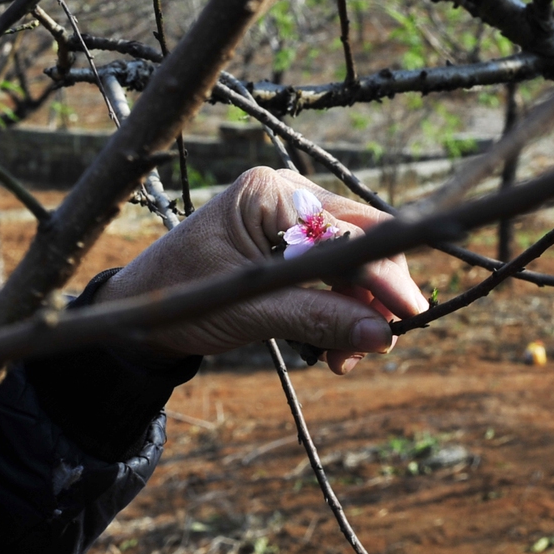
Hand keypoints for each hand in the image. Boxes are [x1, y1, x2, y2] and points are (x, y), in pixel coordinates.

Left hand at [97, 166, 428, 374]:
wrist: (142, 306)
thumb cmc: (180, 297)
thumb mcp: (246, 311)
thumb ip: (315, 320)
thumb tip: (382, 335)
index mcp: (268, 193)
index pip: (343, 234)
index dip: (382, 276)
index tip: (411, 315)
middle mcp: (287, 193)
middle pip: (361, 238)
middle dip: (374, 295)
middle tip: (377, 345)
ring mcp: (292, 215)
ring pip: (355, 260)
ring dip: (360, 309)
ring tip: (343, 360)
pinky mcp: (294, 242)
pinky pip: (337, 272)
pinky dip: (343, 308)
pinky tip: (335, 347)